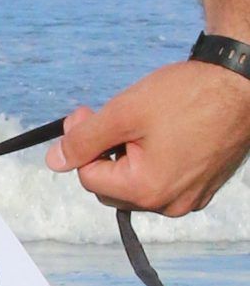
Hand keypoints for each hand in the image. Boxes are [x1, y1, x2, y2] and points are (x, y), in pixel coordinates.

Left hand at [46, 58, 249, 214]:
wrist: (244, 82)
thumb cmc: (190, 95)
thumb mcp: (123, 113)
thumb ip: (83, 140)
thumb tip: (54, 161)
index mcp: (147, 190)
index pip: (88, 177)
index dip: (79, 144)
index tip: (83, 114)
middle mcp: (170, 203)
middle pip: (110, 185)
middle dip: (102, 152)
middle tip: (106, 116)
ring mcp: (191, 197)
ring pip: (136, 183)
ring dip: (126, 156)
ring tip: (140, 124)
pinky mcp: (204, 185)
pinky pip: (164, 179)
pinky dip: (153, 160)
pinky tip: (162, 133)